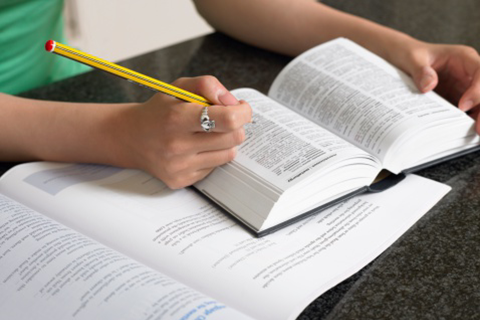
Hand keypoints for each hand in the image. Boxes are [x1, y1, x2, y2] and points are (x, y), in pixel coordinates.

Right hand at [114, 76, 251, 188]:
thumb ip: (207, 85)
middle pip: (234, 138)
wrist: (130, 138)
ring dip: (226, 142)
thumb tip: (232, 101)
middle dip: (237, 126)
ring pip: (228, 154)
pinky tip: (197, 148)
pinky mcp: (181, 180)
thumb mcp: (178, 87)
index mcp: (177, 118)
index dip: (242, 112)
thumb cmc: (158, 111)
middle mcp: (177, 145)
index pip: (228, 119)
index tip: (241, 108)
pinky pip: (214, 167)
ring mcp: (179, 166)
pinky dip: (212, 155)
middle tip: (226, 119)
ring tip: (210, 133)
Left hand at [393, 39, 479, 131]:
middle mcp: (469, 74)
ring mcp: (465, 88)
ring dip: (479, 118)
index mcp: (463, 58)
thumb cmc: (409, 54)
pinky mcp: (457, 100)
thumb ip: (419, 70)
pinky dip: (466, 123)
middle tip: (477, 130)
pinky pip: (468, 113)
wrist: (402, 60)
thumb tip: (428, 85)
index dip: (477, 90)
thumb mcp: (411, 58)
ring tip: (474, 136)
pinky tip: (462, 135)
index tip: (462, 106)